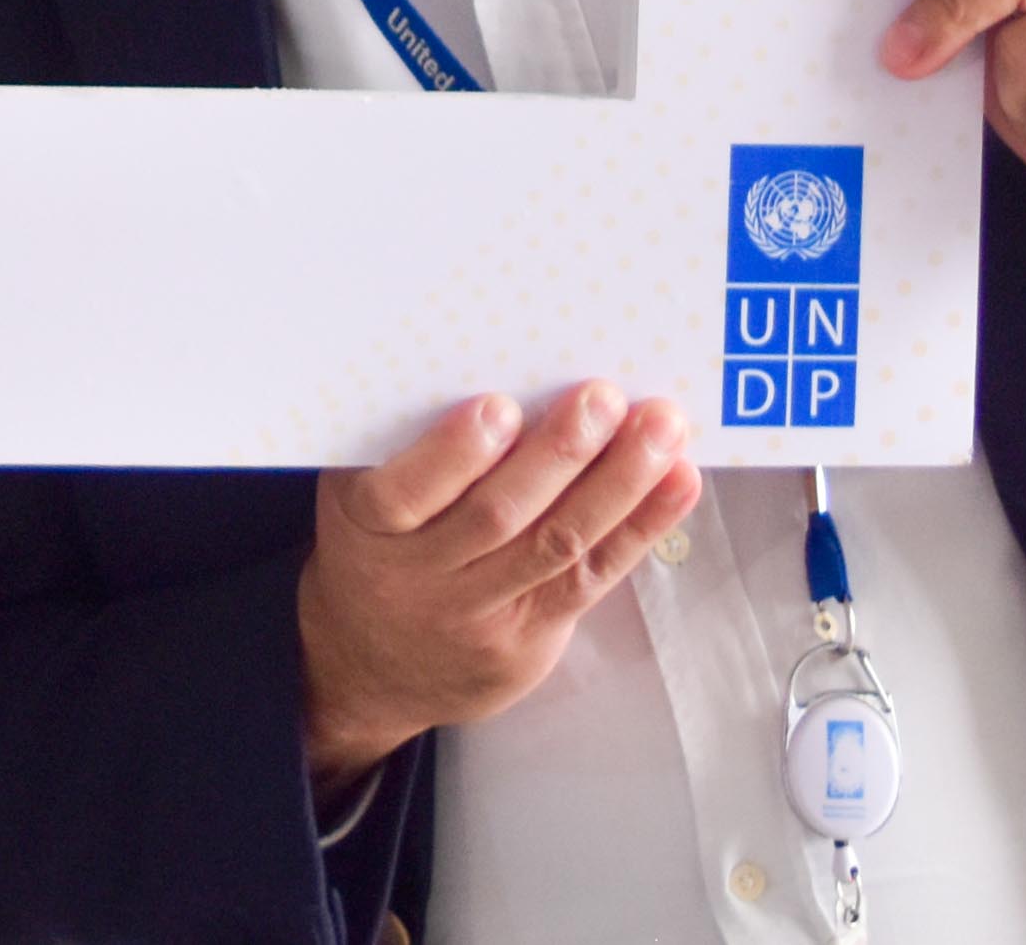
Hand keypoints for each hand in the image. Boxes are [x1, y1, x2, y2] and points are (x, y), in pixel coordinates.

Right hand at [296, 382, 700, 784]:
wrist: (371, 665)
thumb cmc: (371, 548)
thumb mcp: (351, 496)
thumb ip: (394, 446)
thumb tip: (469, 360)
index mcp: (366, 528)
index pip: (403, 494)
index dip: (453, 454)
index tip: (498, 406)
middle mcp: (422, 577)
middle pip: (497, 516)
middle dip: (558, 454)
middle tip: (602, 399)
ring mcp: (482, 614)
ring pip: (556, 544)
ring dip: (617, 482)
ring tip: (659, 429)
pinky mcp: (532, 639)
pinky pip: (592, 578)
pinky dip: (640, 526)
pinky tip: (674, 482)